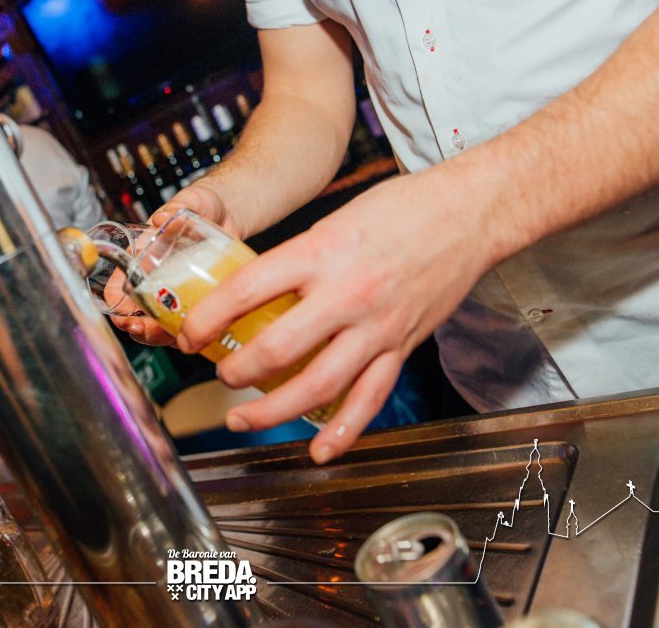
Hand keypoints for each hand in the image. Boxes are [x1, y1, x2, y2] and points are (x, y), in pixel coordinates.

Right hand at [109, 184, 241, 344]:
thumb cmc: (202, 204)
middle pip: (137, 313)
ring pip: (160, 324)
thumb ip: (179, 207)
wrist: (228, 212)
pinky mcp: (195, 299)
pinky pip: (186, 323)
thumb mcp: (191, 201)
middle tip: (145, 329)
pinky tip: (194, 332)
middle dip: (138, 327)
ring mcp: (174, 291)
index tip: (123, 315)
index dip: (116, 304)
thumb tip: (164, 217)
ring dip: (160, 335)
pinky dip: (187, 333)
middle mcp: (155, 278)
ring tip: (168, 335)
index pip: (118, 285)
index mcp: (142, 257)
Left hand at [176, 165, 498, 463]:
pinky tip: (320, 449)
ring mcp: (377, 325)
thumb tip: (252, 290)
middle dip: (236, 370)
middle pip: (278, 347)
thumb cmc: (402, 208)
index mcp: (321, 252)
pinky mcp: (402, 345)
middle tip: (218, 375)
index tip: (190, 333)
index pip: (248, 289)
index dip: (209, 318)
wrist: (468, 213)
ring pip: (318, 384)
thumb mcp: (334, 221)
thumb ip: (297, 259)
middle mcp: (347, 292)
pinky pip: (369, 397)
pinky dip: (343, 430)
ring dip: (273, 411)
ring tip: (242, 419)